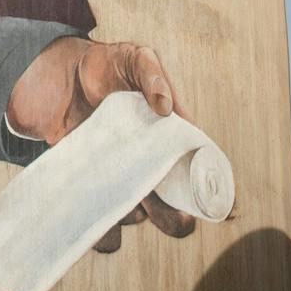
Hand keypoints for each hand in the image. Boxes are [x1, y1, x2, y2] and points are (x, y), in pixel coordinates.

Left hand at [4, 36, 197, 249]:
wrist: (60, 73)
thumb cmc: (108, 64)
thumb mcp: (135, 58)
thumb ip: (151, 75)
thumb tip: (164, 108)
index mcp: (169, 139)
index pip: (199, 170)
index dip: (218, 194)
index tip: (230, 212)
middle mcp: (148, 165)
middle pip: (172, 207)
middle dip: (180, 220)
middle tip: (183, 219)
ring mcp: (119, 178)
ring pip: (136, 216)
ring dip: (136, 218)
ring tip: (127, 202)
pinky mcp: (90, 184)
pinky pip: (99, 221)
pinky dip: (101, 232)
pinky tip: (95, 217)